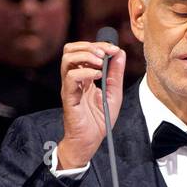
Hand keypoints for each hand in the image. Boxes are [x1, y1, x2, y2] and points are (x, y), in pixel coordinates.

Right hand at [56, 40, 125, 167]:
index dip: (99, 45)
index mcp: (83, 76)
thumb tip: (120, 53)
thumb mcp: (114, 94)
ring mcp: (69, 87)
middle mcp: (74, 79)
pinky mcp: (68, 97)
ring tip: (100, 62)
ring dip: (85, 55)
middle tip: (105, 53)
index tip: (115, 50)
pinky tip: (98, 76)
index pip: (84, 50)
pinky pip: (71, 77)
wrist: (90, 141)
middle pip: (70, 49)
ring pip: (67, 58)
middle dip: (89, 46)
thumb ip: (116, 74)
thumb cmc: (98, 120)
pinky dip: (85, 72)